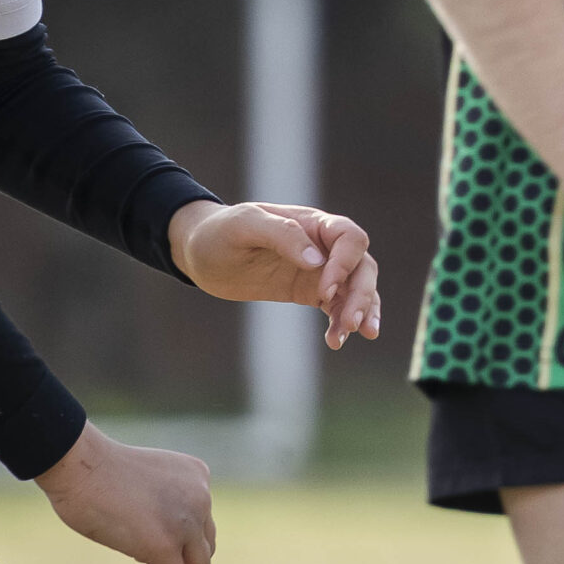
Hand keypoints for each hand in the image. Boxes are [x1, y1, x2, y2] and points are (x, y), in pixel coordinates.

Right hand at [34, 424, 215, 563]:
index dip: (190, 546)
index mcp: (197, 476)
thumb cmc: (94, 470)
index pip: (202, 521)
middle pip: (205, 546)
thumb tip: (154, 544)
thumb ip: (159, 504)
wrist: (77, 464)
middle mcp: (200, 497)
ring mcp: (184, 521)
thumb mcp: (144, 482)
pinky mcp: (164, 546)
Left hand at [170, 200, 379, 350]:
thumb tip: (317, 261)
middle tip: (350, 324)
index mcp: (313, 223)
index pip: (350, 239)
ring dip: (361, 311)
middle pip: (362, 266)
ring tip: (352, 335)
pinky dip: (342, 323)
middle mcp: (323, 246)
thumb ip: (282, 235)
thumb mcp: (245, 225)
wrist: (201, 254)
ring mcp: (319, 270)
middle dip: (361, 295)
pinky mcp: (310, 292)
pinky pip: (337, 306)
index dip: (345, 264)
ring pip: (357, 289)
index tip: (324, 291)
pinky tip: (336, 341)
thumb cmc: (221, 231)